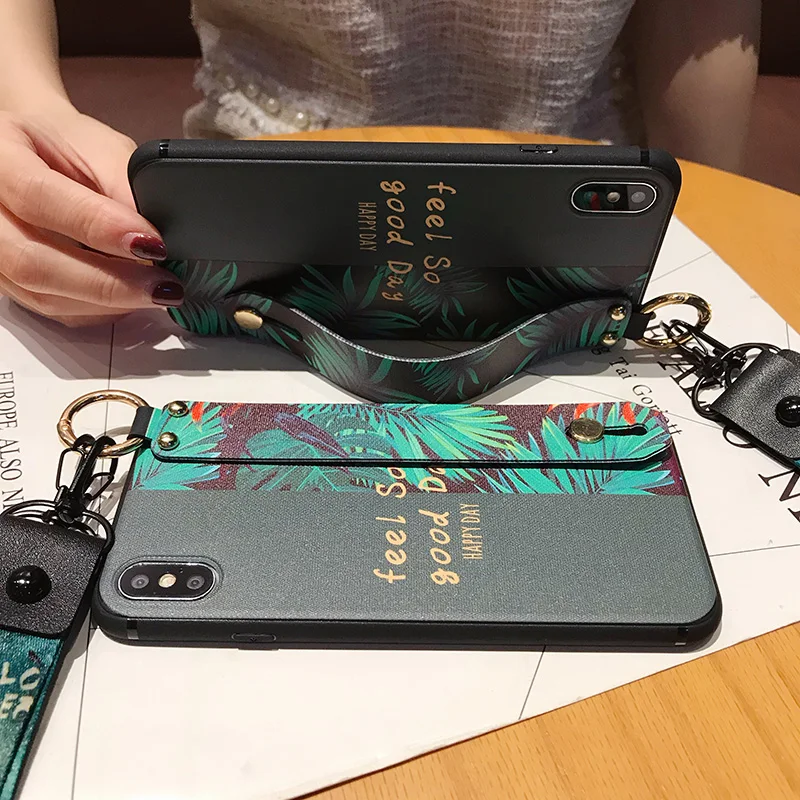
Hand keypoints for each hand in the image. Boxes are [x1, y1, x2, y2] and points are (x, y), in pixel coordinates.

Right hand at [0, 108, 182, 326]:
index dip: (98, 226)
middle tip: (162, 285)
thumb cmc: (65, 147)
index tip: (151, 244)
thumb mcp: (100, 147)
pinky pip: (52, 310)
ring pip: (41, 294)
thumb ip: (125, 186)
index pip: (38, 197)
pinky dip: (98, 310)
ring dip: (106, 302)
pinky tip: (130, 299)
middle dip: (106, 281)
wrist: (36, 157)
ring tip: (156, 292)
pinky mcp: (9, 282)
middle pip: (31, 260)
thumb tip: (157, 237)